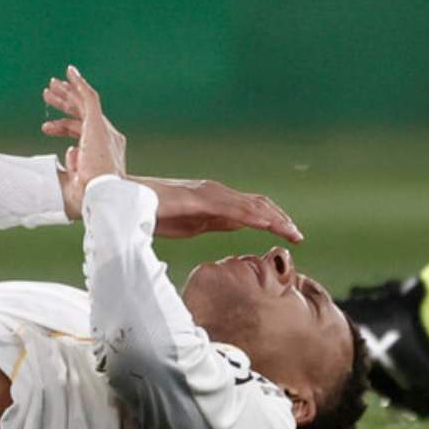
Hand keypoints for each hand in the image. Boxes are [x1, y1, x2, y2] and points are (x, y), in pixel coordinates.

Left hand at [41, 66, 127, 215]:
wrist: (102, 194)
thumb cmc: (89, 195)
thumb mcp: (76, 180)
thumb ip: (73, 166)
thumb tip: (71, 151)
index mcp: (103, 151)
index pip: (81, 131)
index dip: (63, 126)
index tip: (45, 127)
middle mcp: (108, 136)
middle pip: (83, 114)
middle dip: (65, 104)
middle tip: (49, 95)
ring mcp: (103, 129)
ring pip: (84, 103)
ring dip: (67, 92)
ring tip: (50, 87)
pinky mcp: (98, 123)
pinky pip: (89, 97)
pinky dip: (79, 84)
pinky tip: (70, 73)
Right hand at [140, 177, 302, 242]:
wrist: (130, 201)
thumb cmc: (157, 212)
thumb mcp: (195, 223)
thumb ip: (215, 222)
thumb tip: (235, 225)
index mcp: (217, 199)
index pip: (253, 207)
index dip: (274, 218)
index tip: (291, 234)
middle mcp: (217, 192)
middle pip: (258, 204)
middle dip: (281, 219)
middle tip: (298, 236)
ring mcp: (210, 194)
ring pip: (250, 205)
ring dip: (274, 218)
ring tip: (290, 232)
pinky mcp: (200, 200)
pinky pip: (231, 208)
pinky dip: (252, 216)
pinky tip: (265, 225)